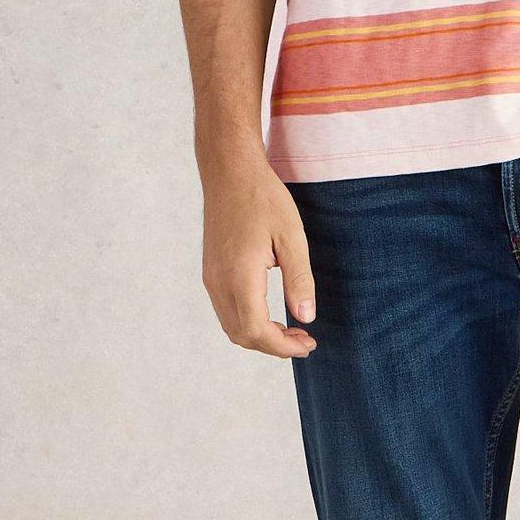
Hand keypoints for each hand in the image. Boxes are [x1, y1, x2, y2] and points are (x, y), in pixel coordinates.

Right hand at [200, 159, 317, 356]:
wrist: (230, 173)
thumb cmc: (263, 199)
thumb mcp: (292, 237)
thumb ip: (299, 280)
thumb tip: (307, 317)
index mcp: (240, 276)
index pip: (256, 331)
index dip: (283, 347)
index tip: (309, 344)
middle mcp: (220, 282)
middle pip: (242, 336)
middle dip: (274, 346)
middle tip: (305, 340)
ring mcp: (211, 278)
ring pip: (232, 326)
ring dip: (260, 336)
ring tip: (291, 330)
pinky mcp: (211, 272)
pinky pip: (226, 310)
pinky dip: (248, 322)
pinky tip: (270, 313)